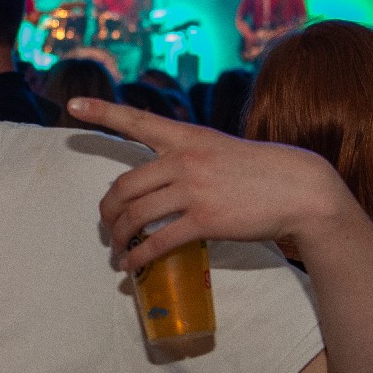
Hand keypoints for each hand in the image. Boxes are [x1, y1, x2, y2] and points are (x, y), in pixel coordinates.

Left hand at [69, 97, 363, 270]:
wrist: (300, 188)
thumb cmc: (261, 171)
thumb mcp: (220, 150)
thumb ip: (188, 158)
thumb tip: (160, 183)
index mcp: (187, 136)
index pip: (137, 120)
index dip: (101, 112)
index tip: (71, 105)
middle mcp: (184, 158)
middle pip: (124, 186)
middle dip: (108, 213)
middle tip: (108, 229)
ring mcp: (193, 189)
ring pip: (135, 216)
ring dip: (119, 239)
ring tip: (118, 252)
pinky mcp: (205, 220)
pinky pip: (158, 242)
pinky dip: (138, 257)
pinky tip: (132, 266)